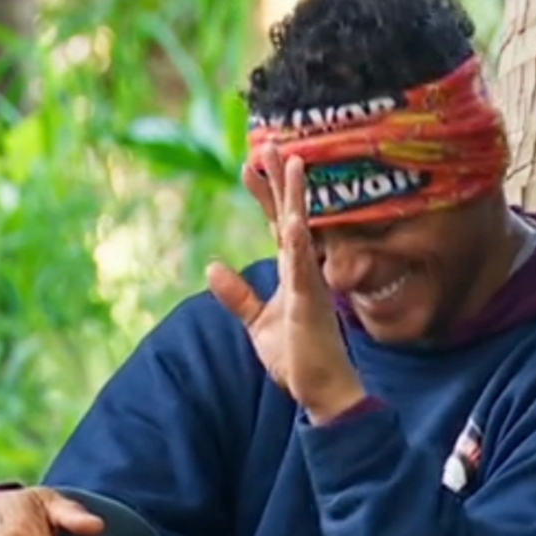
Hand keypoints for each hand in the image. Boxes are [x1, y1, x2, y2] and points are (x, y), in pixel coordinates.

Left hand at [207, 154, 364, 421]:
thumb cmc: (298, 356)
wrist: (323, 392)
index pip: (276, 224)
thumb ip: (238, 295)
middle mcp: (303, 270)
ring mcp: (309, 283)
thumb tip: (213, 266)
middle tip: (269, 144)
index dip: (265, 194)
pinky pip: (304, 267)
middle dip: (280, 180)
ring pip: (301, 229)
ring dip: (295, 196)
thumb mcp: (258, 323)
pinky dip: (298, 243)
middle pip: (290, 216)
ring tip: (291, 162)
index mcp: (291, 271)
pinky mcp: (310, 303)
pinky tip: (292, 220)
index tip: (251, 162)